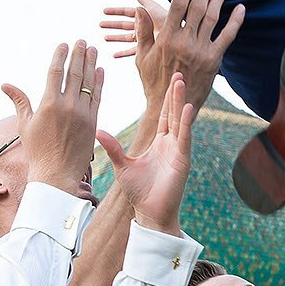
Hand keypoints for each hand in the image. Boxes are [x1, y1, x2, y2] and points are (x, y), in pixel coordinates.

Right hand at [4, 41, 104, 200]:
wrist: (57, 173)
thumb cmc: (37, 150)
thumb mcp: (25, 124)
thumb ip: (20, 101)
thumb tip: (5, 84)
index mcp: (49, 104)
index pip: (56, 72)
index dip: (61, 56)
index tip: (64, 44)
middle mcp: (67, 105)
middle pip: (74, 73)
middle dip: (79, 54)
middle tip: (82, 41)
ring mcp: (82, 113)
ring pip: (88, 82)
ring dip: (91, 64)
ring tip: (93, 50)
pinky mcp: (93, 121)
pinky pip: (97, 97)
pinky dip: (99, 83)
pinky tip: (100, 71)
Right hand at [99, 0, 241, 110]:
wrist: (171, 105)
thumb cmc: (154, 81)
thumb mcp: (141, 56)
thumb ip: (142, 31)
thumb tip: (139, 8)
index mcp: (166, 38)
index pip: (178, 5)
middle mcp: (184, 42)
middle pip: (197, 7)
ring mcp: (200, 51)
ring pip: (212, 18)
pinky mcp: (214, 60)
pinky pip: (227, 37)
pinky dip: (235, 21)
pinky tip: (240, 8)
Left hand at [99, 73, 196, 234]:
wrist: (149, 213)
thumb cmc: (139, 192)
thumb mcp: (122, 165)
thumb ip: (112, 147)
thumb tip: (98, 131)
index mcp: (159, 143)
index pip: (163, 115)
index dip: (165, 98)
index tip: (167, 80)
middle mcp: (171, 144)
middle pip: (173, 113)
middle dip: (175, 93)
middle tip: (177, 72)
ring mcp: (178, 151)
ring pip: (180, 121)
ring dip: (180, 101)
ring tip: (181, 82)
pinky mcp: (182, 160)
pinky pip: (184, 138)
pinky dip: (186, 123)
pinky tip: (187, 107)